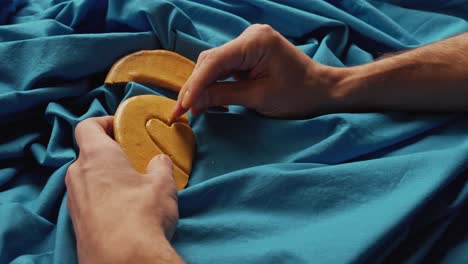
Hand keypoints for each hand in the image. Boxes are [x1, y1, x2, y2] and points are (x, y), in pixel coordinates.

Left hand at [66, 117, 182, 263]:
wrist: (124, 260)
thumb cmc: (142, 215)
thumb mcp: (162, 184)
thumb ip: (160, 166)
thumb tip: (159, 162)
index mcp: (96, 156)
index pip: (87, 126)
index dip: (104, 122)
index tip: (121, 127)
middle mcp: (78, 175)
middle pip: (88, 154)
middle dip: (110, 154)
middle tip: (133, 161)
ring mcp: (73, 200)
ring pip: (87, 178)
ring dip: (106, 178)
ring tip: (131, 188)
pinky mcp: (76, 223)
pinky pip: (87, 200)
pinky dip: (102, 198)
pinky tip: (123, 211)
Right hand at [171, 24, 346, 118]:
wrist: (322, 90)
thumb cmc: (299, 94)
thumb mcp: (259, 98)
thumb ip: (223, 96)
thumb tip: (192, 102)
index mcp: (255, 41)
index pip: (215, 61)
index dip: (195, 84)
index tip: (182, 106)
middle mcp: (250, 36)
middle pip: (211, 61)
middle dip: (195, 86)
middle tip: (180, 111)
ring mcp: (249, 44)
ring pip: (215, 64)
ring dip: (202, 86)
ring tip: (190, 109)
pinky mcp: (249, 54)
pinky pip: (225, 68)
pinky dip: (214, 84)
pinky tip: (205, 100)